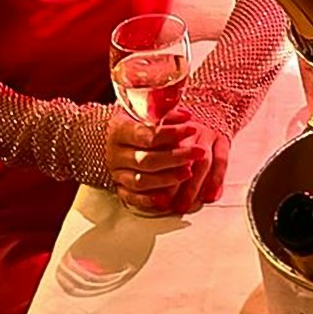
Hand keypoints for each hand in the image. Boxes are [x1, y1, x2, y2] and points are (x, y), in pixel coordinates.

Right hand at [105, 107, 229, 214]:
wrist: (113, 138)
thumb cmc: (136, 124)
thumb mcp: (147, 113)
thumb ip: (166, 114)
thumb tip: (186, 117)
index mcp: (120, 130)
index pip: (147, 134)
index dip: (171, 133)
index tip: (193, 129)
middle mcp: (116, 153)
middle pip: (147, 159)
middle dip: (176, 157)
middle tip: (199, 152)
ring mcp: (117, 173)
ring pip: (140, 181)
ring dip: (166, 179)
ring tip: (189, 173)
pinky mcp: (120, 188)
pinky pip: (132, 198)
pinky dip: (148, 200)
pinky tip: (166, 200)